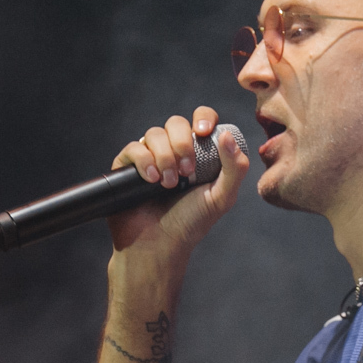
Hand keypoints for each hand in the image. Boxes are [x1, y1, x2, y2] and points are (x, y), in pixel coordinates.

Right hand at [106, 106, 248, 258]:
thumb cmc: (191, 223)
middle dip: (182, 143)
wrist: (158, 244)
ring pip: (154, 134)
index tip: (204, 133)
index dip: (203, 118)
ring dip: (165, 157)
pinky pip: (134, 148)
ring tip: (169, 184)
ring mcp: (149, 157)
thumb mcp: (222, 197)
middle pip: (175, 122)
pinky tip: (151, 180)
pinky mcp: (127, 166)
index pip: (201, 120)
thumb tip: (227, 135)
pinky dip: (144, 161)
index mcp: (198, 153)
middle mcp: (172, 151)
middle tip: (187, 171)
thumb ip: (235, 168)